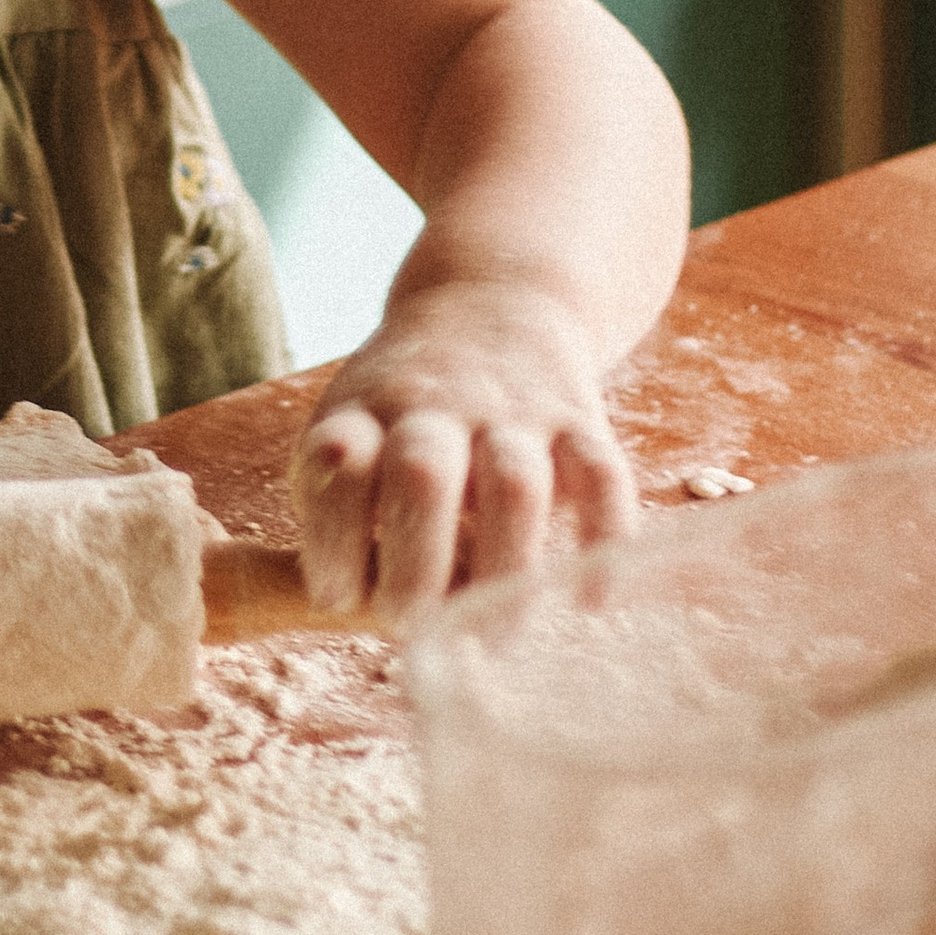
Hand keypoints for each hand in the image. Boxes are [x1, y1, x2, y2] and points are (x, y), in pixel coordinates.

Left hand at [291, 275, 638, 624]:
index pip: (338, 461)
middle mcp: (436, 404)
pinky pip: (602, 474)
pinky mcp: (577, 418)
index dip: (332, 533)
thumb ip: (339, 501)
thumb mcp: (349, 424)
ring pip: (515, 485)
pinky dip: (603, 538)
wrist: (489, 297)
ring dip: (504, 566)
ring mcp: (512, 410)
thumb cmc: (402, 403)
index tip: (336, 596)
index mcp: (366, 408)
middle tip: (412, 628)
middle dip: (416, 561)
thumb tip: (344, 606)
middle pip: (424, 474)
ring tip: (494, 636)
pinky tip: (591, 600)